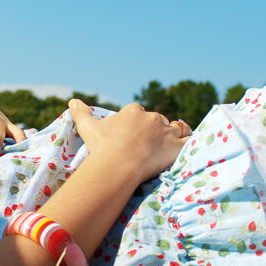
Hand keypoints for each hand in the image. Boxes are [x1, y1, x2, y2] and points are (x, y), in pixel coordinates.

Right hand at [68, 99, 190, 185]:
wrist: (118, 164)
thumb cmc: (102, 147)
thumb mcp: (88, 128)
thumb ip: (81, 113)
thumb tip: (72, 101)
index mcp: (133, 112)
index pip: (137, 112)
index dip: (136, 123)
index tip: (132, 134)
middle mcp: (151, 118)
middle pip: (157, 120)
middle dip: (154, 130)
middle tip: (149, 145)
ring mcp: (166, 132)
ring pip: (176, 128)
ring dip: (175, 133)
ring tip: (173, 142)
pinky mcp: (177, 146)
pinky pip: (190, 142)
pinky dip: (192, 143)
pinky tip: (193, 146)